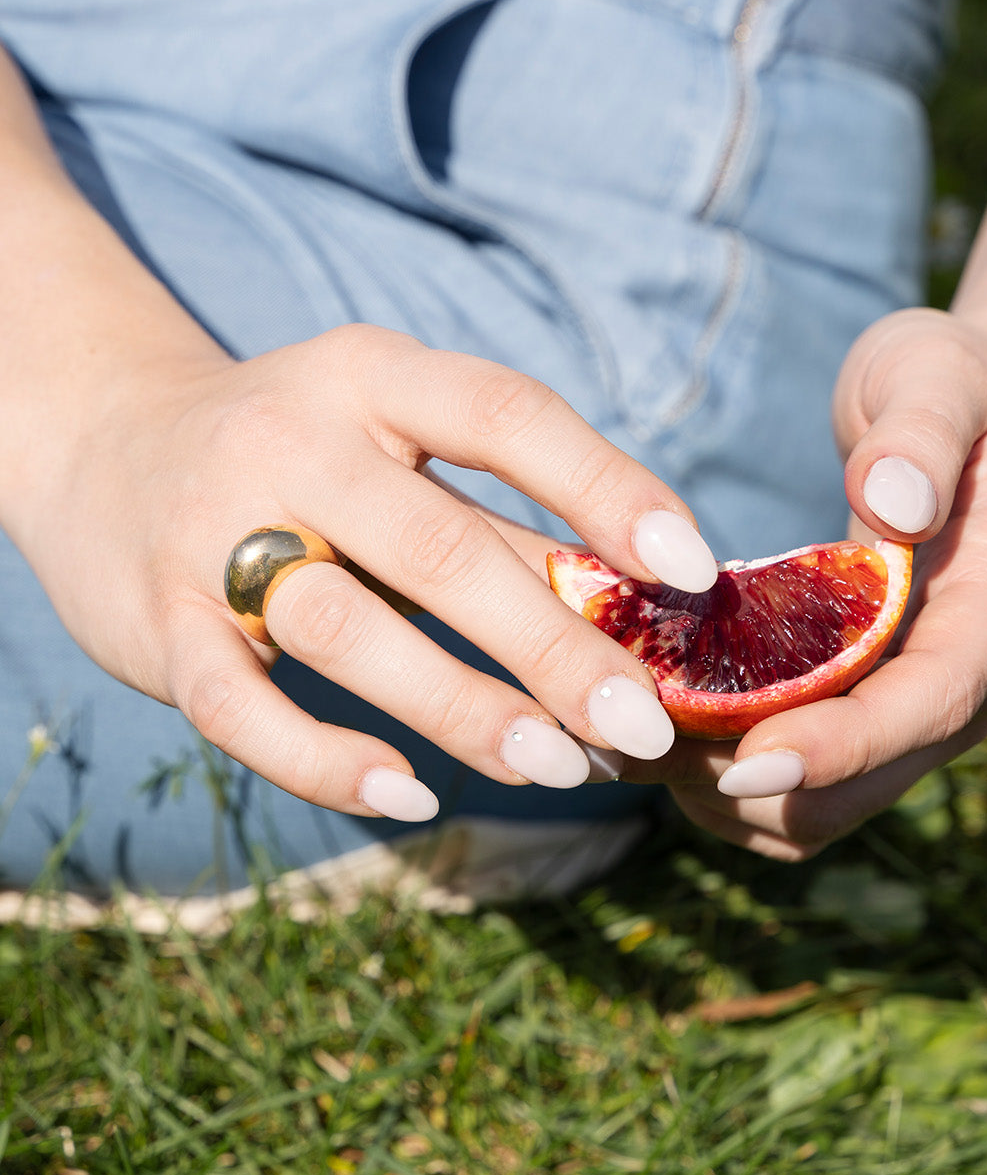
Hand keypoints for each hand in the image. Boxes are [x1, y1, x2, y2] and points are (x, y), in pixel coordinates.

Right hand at [9, 324, 725, 819]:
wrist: (103, 447)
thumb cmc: (296, 461)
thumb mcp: (391, 457)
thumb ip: (495, 527)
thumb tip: (636, 610)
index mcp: (370, 378)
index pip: (505, 415)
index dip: (605, 486)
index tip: (694, 570)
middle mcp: (292, 440)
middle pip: (440, 547)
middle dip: (555, 647)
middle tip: (643, 726)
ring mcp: (213, 531)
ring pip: (348, 630)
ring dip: (464, 708)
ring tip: (558, 767)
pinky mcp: (155, 621)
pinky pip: (240, 708)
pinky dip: (326, 762)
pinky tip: (412, 796)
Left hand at [612, 308, 986, 859]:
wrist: (968, 431)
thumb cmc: (946, 388)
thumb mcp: (937, 374)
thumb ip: (921, 431)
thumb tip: (893, 504)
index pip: (935, 695)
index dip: (847, 743)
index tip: (749, 762)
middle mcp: (982, 672)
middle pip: (880, 774)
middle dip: (769, 785)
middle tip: (651, 758)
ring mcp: (934, 705)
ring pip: (843, 801)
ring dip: (747, 799)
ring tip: (648, 754)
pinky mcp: (887, 716)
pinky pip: (820, 790)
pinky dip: (747, 791)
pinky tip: (677, 750)